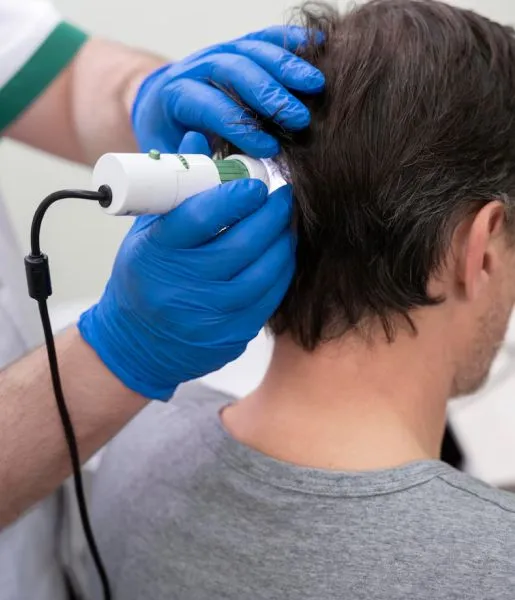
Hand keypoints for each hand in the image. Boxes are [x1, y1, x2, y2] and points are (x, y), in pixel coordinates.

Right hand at [78, 133, 294, 399]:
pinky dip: (281, 270)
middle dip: (271, 213)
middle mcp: (182, 287)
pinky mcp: (232, 336)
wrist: (138, 344)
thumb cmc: (142, 279)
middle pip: (241, 243)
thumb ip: (174, 188)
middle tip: (283, 196)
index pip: (199, 217)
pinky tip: (282, 253)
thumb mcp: (146, 233)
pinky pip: (269, 298)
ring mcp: (210, 316)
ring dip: (283, 240)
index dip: (234, 195)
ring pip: (263, 271)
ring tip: (286, 221)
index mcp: (156, 254)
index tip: (255, 182)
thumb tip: (197, 135)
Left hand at [132, 26, 324, 156]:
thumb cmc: (172, 139)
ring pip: (253, 49)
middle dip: (269, 94)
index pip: (210, 105)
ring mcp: (220, 52)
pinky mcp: (239, 47)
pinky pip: (266, 37)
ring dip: (287, 66)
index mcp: (176, 95)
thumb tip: (223, 172)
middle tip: (299, 118)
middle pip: (234, 70)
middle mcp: (197, 67)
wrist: (163, 109)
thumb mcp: (173, 158)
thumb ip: (195, 164)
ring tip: (315, 86)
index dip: (240, 126)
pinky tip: (318, 46)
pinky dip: (292, 40)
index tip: (269, 149)